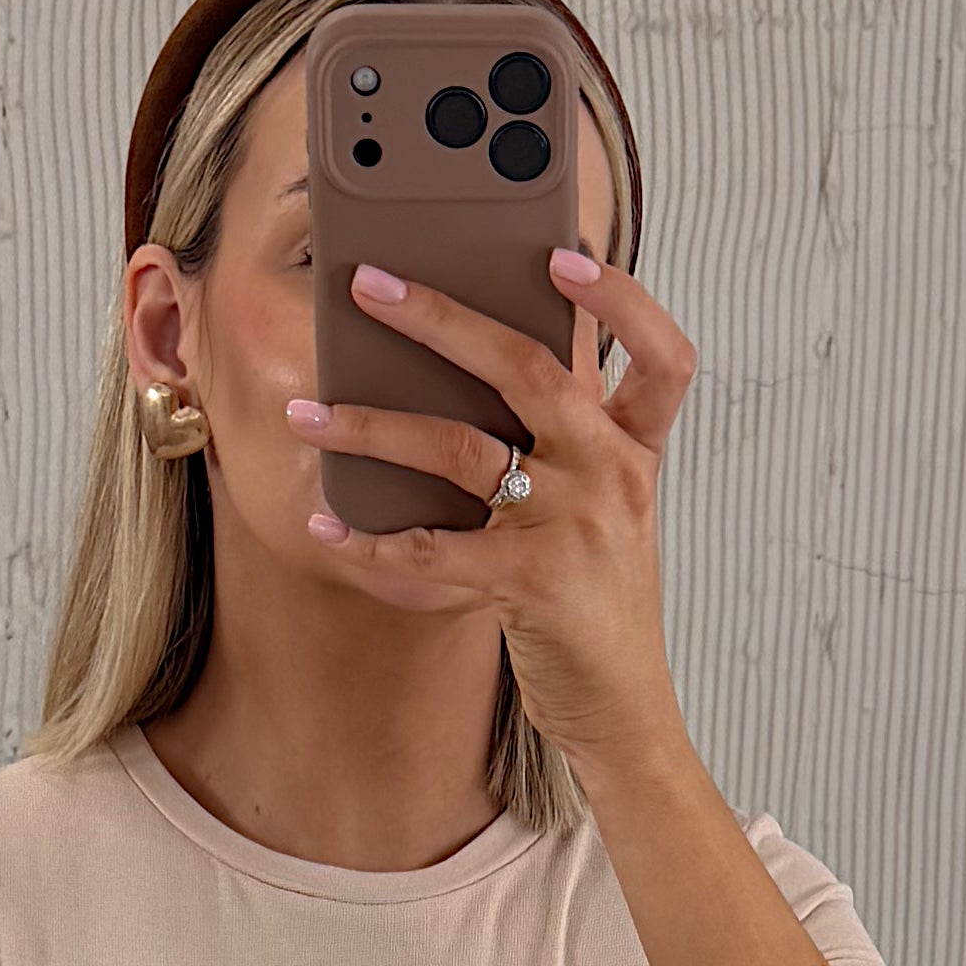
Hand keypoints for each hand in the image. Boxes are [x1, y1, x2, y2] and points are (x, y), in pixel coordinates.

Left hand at [286, 246, 694, 778]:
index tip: (561, 251)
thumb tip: (466, 364)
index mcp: (634, 448)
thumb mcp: (602, 512)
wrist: (623, 714)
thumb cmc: (596, 607)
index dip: (618, 297)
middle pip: (528, 367)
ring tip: (306, 412)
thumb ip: (560, 442)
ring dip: (370, 425)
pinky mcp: (536, 584)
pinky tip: (329, 528)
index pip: (658, 351)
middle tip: (368, 283)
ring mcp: (578, 526)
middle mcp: (614, 474)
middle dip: (440, 316)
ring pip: (459, 448)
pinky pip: (434, 550)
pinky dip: (371, 541)